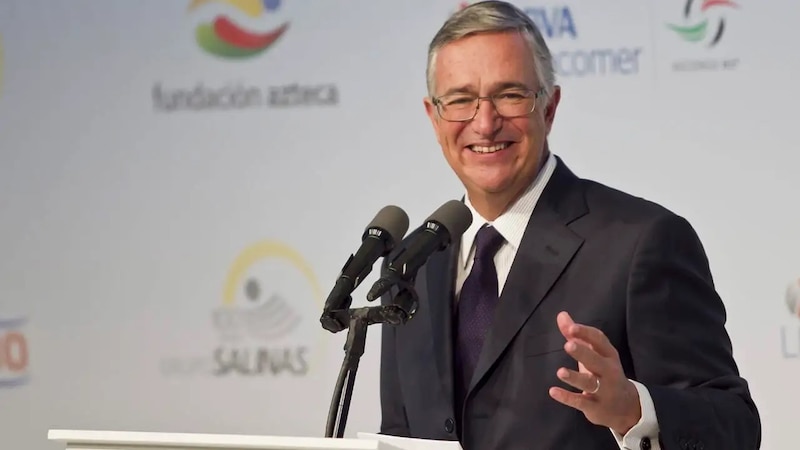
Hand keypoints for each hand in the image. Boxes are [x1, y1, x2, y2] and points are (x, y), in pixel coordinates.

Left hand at [548, 311, 641, 434]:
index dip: (586, 334)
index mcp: (609, 355)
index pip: (600, 341)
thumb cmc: (604, 373)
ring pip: (590, 383)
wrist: (626, 408)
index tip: (571, 328)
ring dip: (575, 377)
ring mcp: (604, 390)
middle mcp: (609, 372)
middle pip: (596, 361)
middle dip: (583, 353)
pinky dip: (567, 397)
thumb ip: (576, 335)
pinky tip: (553, 391)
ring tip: (560, 372)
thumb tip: (561, 315)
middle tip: (568, 344)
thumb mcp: (594, 354)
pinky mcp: (595, 407)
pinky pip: (581, 402)